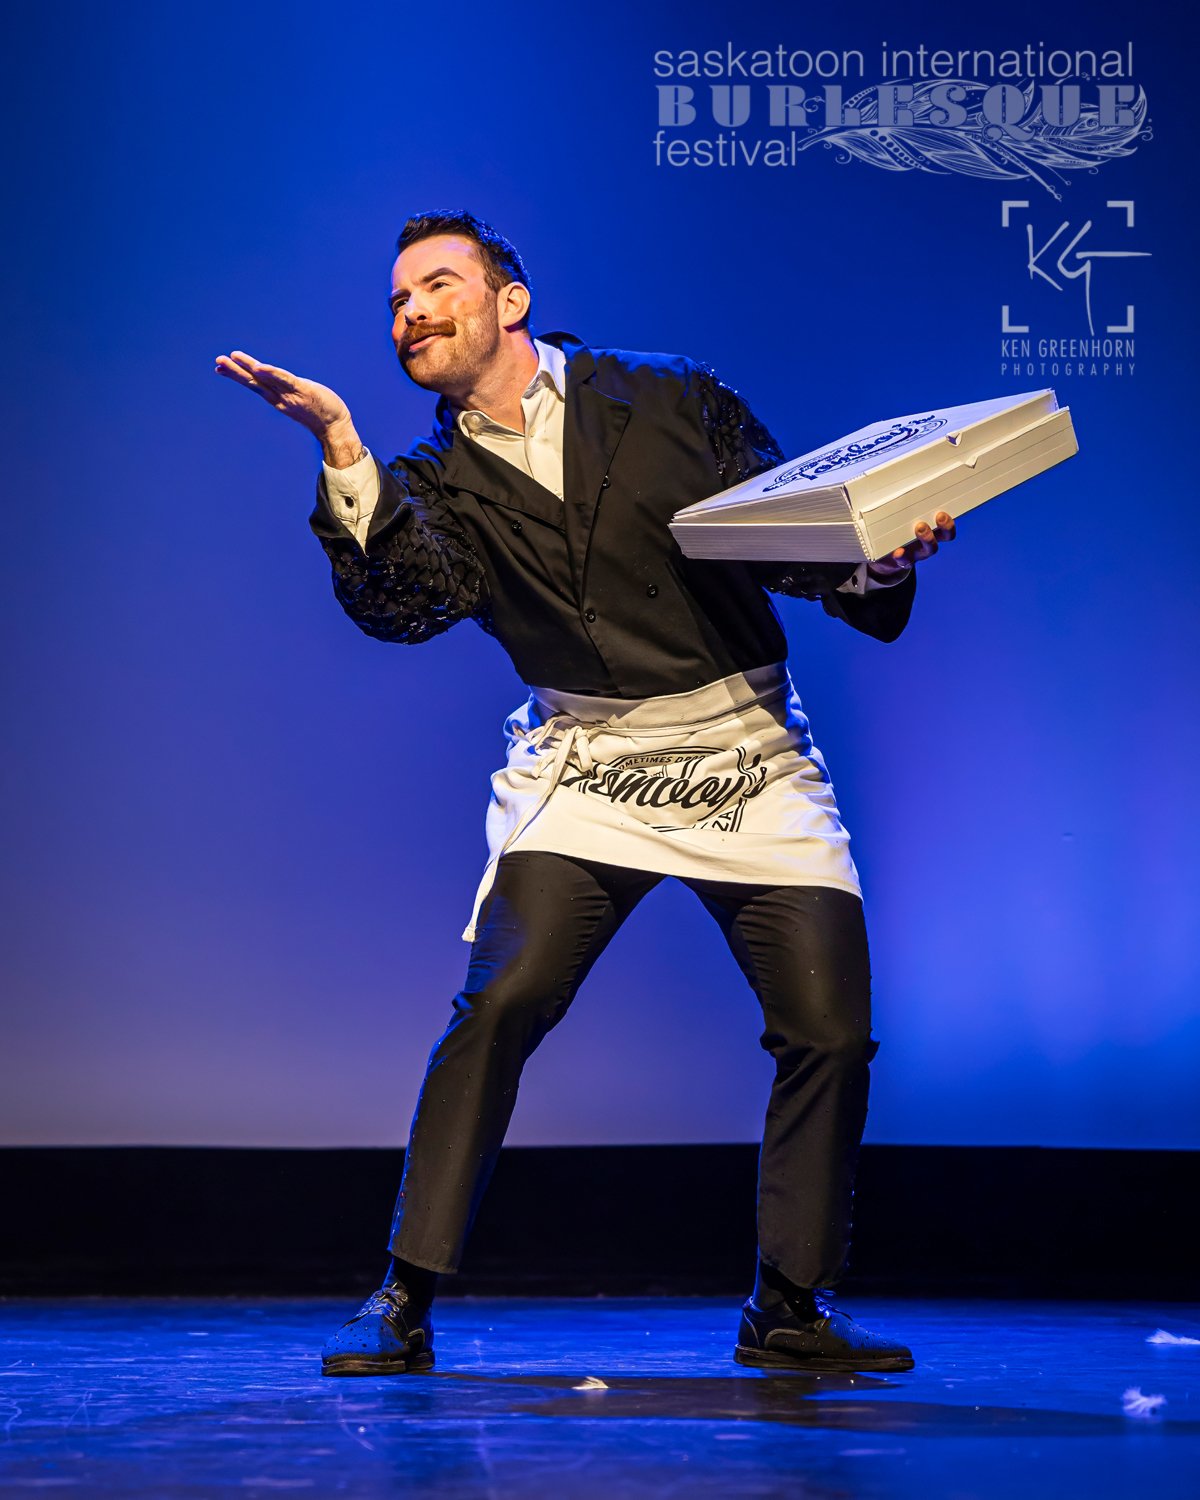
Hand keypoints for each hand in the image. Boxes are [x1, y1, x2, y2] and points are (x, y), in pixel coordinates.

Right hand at [214, 350, 354, 442]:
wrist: (336, 428)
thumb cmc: (319, 412)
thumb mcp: (299, 399)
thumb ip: (288, 391)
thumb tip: (280, 384)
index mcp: (277, 397)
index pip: (254, 383)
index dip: (237, 374)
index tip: (219, 368)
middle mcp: (280, 397)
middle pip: (254, 381)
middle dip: (235, 372)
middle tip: (217, 362)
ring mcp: (290, 395)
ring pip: (265, 379)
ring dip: (247, 368)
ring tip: (231, 358)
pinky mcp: (303, 391)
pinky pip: (285, 380)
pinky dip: (271, 374)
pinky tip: (259, 368)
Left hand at [866, 510, 955, 579]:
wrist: (885, 558)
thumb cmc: (898, 533)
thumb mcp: (904, 519)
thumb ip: (907, 507)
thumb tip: (904, 487)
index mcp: (931, 530)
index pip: (947, 525)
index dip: (949, 521)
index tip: (944, 512)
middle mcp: (929, 541)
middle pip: (945, 535)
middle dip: (945, 526)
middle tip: (939, 516)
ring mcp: (918, 552)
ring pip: (930, 548)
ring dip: (928, 538)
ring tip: (920, 528)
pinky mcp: (904, 560)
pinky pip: (905, 560)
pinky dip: (902, 556)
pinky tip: (898, 551)